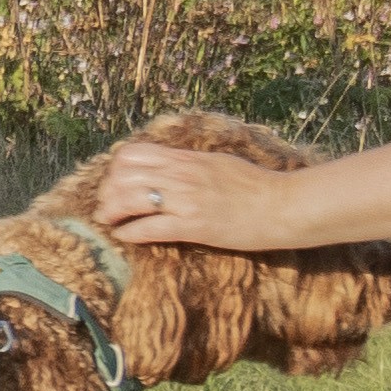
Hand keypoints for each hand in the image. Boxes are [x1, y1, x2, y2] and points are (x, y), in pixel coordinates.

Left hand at [91, 140, 294, 255]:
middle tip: (107, 207)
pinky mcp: (193, 226)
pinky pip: (149, 228)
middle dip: (107, 192)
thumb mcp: (217, 162)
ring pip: (129, 200)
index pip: (132, 154)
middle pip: (122, 176)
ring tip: (109, 222)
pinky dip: (130, 233)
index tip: (115, 183)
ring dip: (111, 212)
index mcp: (186, 158)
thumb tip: (165, 164)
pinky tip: (126, 237)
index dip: (115, 169)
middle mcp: (181, 175)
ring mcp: (186, 200)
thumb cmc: (255, 185)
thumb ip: (188, 162)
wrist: (284, 205)